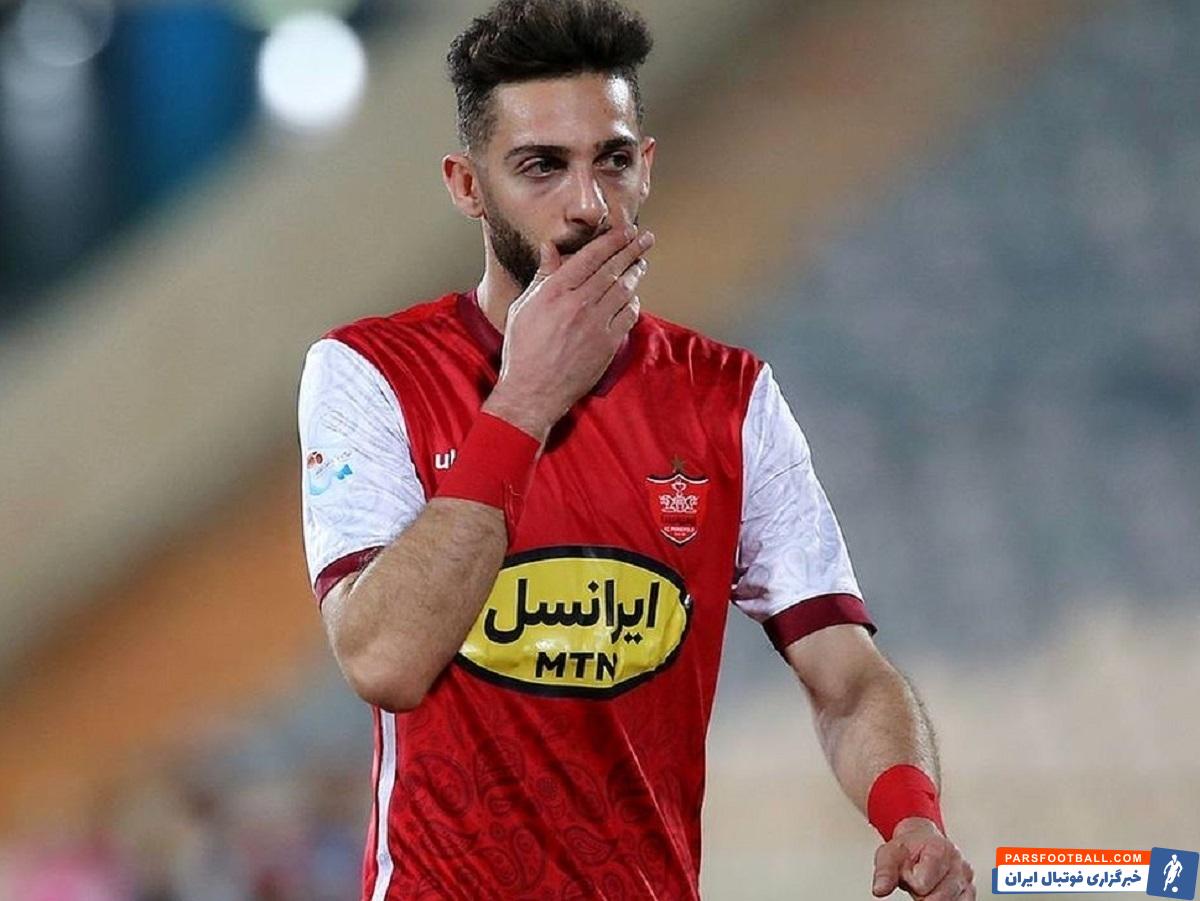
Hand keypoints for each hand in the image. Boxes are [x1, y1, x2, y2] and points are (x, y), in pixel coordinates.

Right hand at [483, 225, 653, 441]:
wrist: (533, 391)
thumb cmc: (523, 349)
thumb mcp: (524, 307)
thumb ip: (543, 276)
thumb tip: (552, 248)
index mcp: (554, 291)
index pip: (590, 256)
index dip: (612, 240)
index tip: (626, 230)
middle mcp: (577, 304)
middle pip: (613, 269)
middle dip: (632, 249)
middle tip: (646, 238)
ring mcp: (595, 325)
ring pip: (624, 290)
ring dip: (635, 274)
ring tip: (640, 263)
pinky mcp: (607, 344)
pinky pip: (628, 316)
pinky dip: (633, 303)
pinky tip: (632, 298)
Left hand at [872, 818, 975, 899]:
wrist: (922, 841)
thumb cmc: (907, 848)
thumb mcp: (889, 854)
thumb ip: (884, 872)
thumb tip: (879, 890)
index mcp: (939, 849)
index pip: (922, 884)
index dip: (911, 881)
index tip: (910, 870)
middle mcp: (958, 863)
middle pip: (937, 898)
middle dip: (922, 894)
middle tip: (918, 880)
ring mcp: (966, 878)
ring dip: (933, 898)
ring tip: (927, 884)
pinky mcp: (970, 890)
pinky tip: (937, 891)